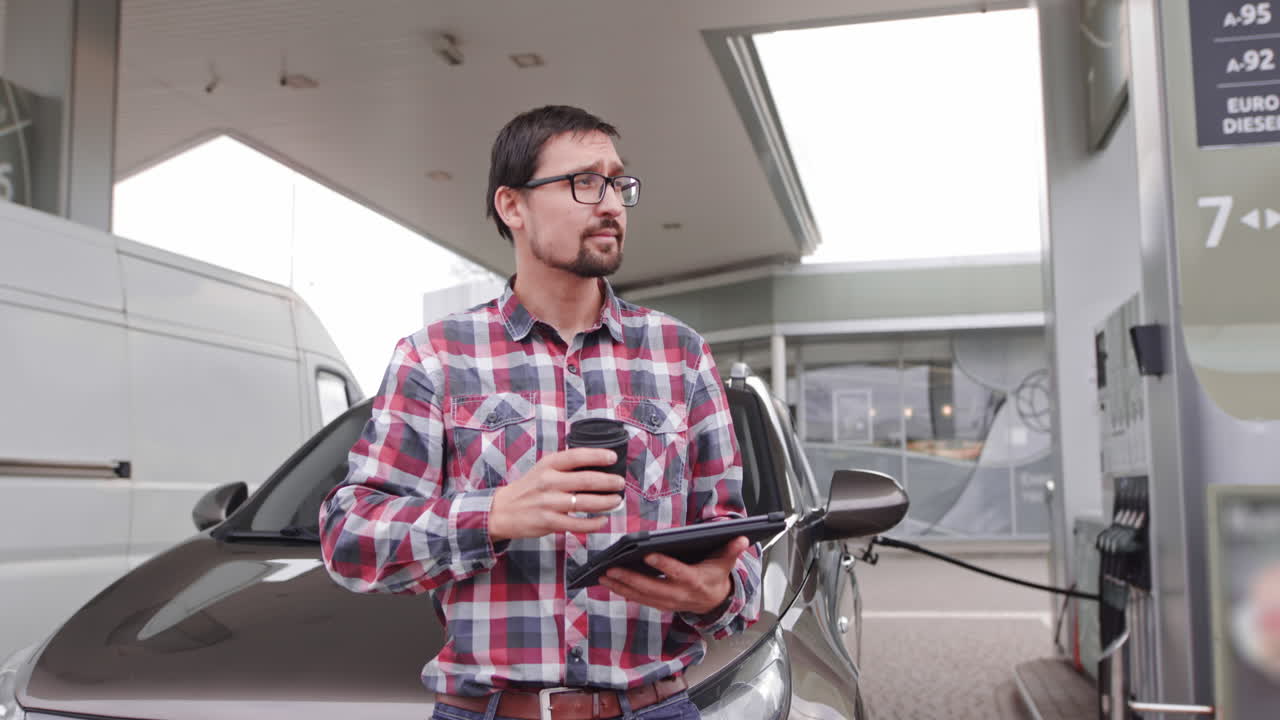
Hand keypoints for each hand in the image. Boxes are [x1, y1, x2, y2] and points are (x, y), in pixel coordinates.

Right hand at [489, 448, 625, 540]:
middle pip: (586, 480)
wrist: (502, 510)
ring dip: (605, 502)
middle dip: (608, 482)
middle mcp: (549, 481)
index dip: (597, 456)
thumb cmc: (529, 488)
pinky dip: (593, 523)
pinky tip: (603, 520)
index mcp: (549, 465)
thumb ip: (565, 467)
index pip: (577, 456)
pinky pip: (577, 524)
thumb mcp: (543, 469)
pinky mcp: (549, 521)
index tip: (613, 457)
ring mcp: (549, 503)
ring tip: (617, 501)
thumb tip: (597, 466)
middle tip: (621, 483)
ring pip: (585, 503)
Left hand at [598, 535, 749, 614]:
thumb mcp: (725, 563)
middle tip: (611, 569)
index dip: (663, 565)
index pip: (677, 573)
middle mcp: (679, 594)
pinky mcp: (660, 605)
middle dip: (630, 579)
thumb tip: (741, 538)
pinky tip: (609, 584)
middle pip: (652, 588)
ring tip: (604, 576)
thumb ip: (732, 550)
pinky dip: (623, 593)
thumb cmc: (716, 577)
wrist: (715, 603)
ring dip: (621, 587)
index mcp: (694, 582)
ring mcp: (668, 602)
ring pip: (642, 596)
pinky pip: (639, 600)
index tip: (648, 555)